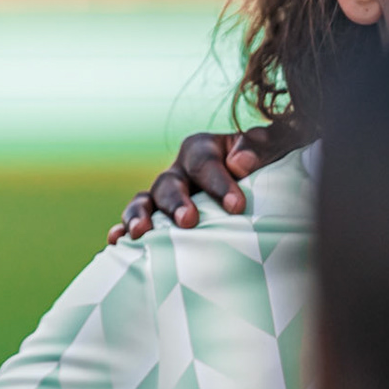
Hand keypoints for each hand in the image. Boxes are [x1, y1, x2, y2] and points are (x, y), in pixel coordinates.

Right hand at [107, 125, 285, 243]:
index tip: (236, 207)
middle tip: (189, 221)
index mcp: (203, 149)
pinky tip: (116, 242)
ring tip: (140, 233)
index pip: (205, 162)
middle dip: (177, 203)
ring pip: (144, 201)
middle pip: (169, 182)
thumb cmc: (267, 166)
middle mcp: (178, 171)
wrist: (259, 184)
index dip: (218, 183)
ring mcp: (164, 196)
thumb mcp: (272, 149)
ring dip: (139, 215)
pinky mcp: (156, 218)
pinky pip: (134, 221)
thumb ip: (261, 147)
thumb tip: (240, 163)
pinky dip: (122, 229)